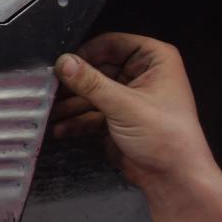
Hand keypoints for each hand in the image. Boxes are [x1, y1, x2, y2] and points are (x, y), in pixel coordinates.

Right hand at [49, 32, 214, 189]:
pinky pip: (91, 114)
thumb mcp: (124, 105)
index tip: (62, 65)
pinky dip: (76, 121)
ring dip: (70, 104)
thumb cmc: (166, 137)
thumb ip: (91, 83)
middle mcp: (141, 75)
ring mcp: (128, 98)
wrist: (173, 178)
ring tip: (48, 112)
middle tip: (48, 89)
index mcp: (154, 60)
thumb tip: (64, 63)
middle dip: (73, 82)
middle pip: (97, 69)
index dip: (86, 53)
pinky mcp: (117, 120)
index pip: (112, 44)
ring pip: (91, 93)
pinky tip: (60, 128)